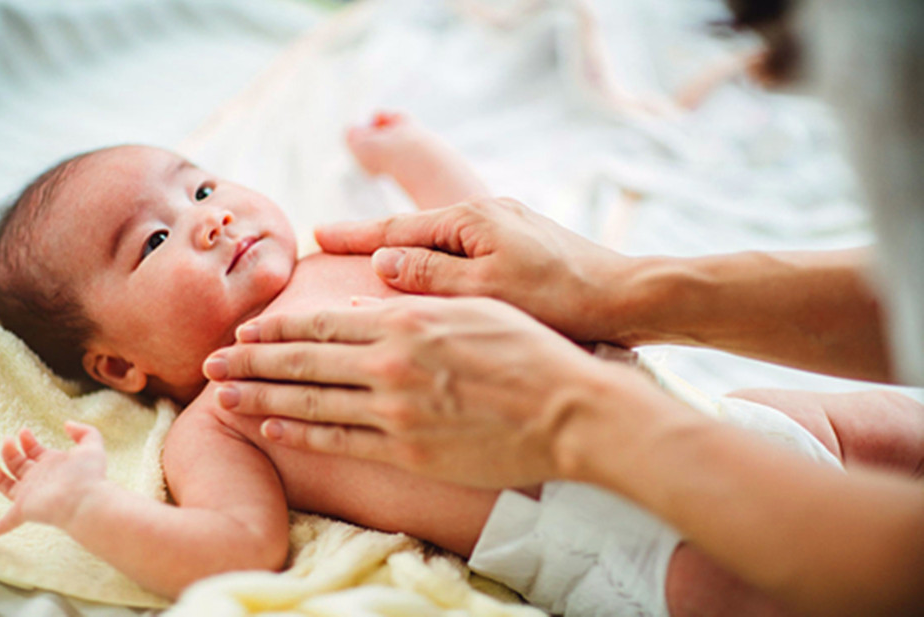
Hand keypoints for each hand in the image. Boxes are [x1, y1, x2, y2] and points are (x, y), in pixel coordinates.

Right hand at [0, 422, 107, 538]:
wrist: (86, 500)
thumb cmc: (90, 475)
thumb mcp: (91, 446)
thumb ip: (85, 431)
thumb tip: (67, 424)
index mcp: (53, 465)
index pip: (35, 452)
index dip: (27, 441)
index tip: (23, 431)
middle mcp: (40, 479)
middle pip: (19, 465)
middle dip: (11, 451)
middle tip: (7, 440)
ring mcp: (30, 495)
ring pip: (7, 486)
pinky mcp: (23, 510)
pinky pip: (5, 523)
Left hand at [205, 295, 618, 487]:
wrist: (568, 408)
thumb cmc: (529, 348)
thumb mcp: (472, 305)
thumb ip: (414, 299)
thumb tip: (364, 295)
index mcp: (406, 320)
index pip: (322, 321)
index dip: (276, 326)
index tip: (244, 330)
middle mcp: (391, 363)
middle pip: (302, 360)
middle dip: (249, 362)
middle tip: (209, 363)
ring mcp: (396, 411)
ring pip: (309, 401)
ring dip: (258, 397)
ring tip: (220, 397)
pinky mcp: (407, 450)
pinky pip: (338, 441)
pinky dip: (298, 433)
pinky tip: (269, 427)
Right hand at [314, 197, 639, 342]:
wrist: (629, 298)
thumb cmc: (560, 298)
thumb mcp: (487, 291)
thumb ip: (431, 275)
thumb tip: (382, 261)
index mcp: (472, 220)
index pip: (397, 228)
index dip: (355, 236)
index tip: (317, 235)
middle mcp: (486, 214)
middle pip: (415, 227)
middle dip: (370, 236)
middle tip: (328, 239)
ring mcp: (506, 228)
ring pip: (439, 239)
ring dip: (402, 248)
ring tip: (368, 258)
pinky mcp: (522, 246)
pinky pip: (463, 250)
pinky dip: (435, 260)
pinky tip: (428, 272)